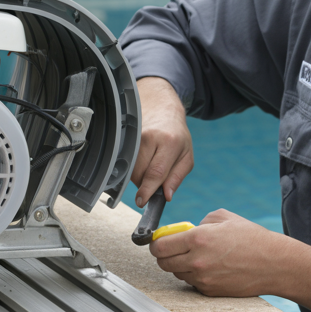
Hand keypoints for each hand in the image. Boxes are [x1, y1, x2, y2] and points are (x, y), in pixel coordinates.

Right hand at [131, 77, 194, 205]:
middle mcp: (150, 137)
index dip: (147, 190)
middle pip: (140, 174)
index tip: (142, 201)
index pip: (156, 172)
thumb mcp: (186, 157)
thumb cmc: (176, 136)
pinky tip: (140, 158)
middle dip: (145, 183)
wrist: (161, 110)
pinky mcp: (124, 136)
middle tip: (155, 176)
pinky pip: (124, 161)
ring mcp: (135, 135)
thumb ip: (177, 178)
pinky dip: (132, 167)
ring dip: (138, 175)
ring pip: (130, 169)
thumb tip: (166, 196)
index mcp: (170, 142)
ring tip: (149, 162)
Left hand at [150, 209, 310, 311]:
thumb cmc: (252, 238)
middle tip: (171, 249)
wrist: (274, 263)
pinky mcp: (210, 291)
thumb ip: (200, 222)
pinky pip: (191, 283)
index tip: (158, 241)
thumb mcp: (224, 218)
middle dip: (164, 255)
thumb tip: (185, 230)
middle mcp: (197, 260)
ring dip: (179, 265)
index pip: (159, 245)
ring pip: (176, 274)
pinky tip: (209, 267)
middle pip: (162, 263)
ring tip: (196, 256)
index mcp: (198, 238)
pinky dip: (194, 275)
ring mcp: (203, 279)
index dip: (155, 243)